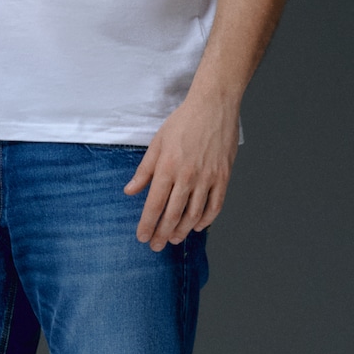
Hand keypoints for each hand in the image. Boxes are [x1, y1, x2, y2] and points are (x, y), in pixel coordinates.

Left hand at [125, 90, 239, 249]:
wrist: (214, 106)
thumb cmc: (182, 123)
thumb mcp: (156, 144)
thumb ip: (143, 171)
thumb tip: (130, 192)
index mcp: (167, 168)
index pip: (154, 205)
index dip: (147, 225)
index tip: (142, 237)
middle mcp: (188, 176)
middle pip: (173, 214)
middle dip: (162, 234)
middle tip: (156, 246)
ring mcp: (208, 177)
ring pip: (194, 214)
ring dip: (183, 230)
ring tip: (174, 239)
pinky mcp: (223, 176)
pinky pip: (215, 205)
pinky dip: (206, 219)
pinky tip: (197, 226)